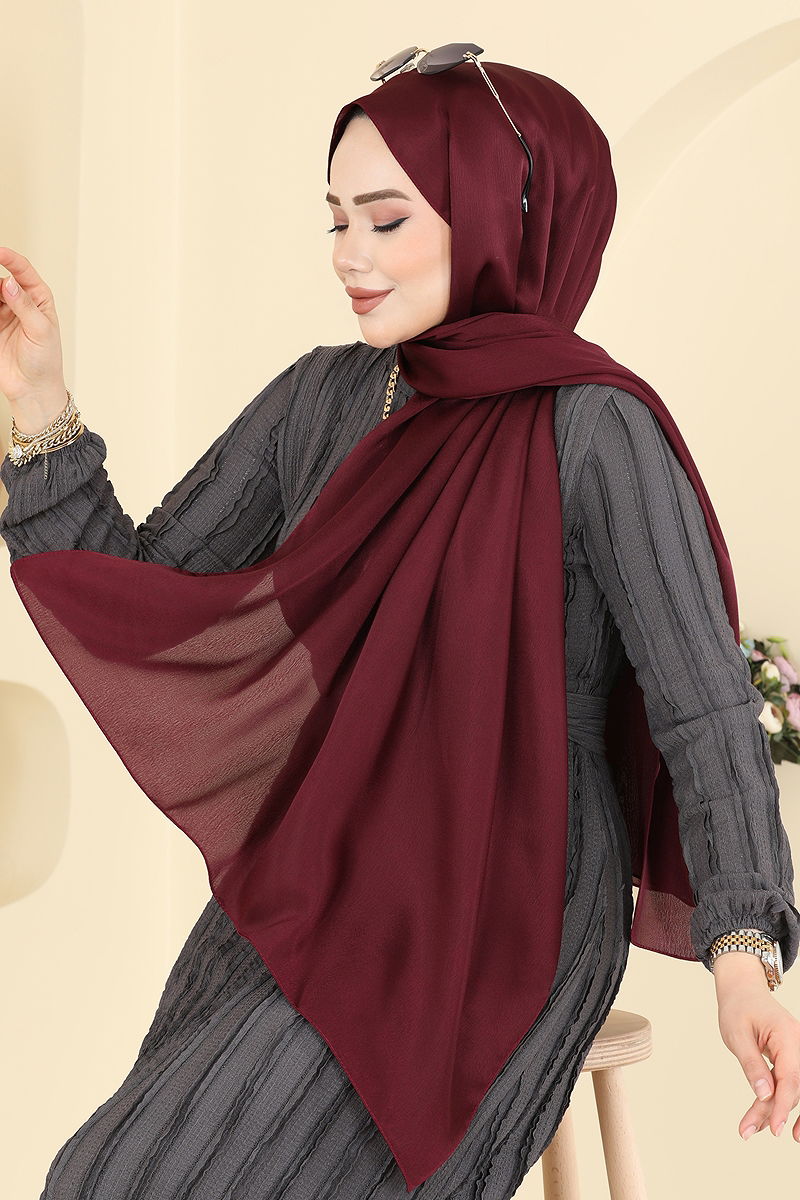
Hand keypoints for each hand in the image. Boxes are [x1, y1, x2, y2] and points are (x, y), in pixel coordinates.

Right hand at [0, 246, 65, 404]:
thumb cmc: (45, 361)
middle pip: (0, 280)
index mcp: (38, 298)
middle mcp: (19, 302)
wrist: (32, 389)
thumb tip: (8, 282)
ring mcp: (3, 313)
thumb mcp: (41, 331)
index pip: (23, 271)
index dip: (10, 258)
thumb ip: (24, 305)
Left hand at [716, 970, 799, 1140]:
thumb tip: (764, 1096)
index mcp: (788, 1036)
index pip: (791, 1078)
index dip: (782, 1106)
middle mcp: (798, 1045)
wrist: (742, 990)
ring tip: (748, 1129)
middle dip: (772, 1113)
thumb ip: (751, 1065)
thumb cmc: (738, 1008)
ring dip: (771, 1111)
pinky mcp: (789, 1059)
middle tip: (746, 1131)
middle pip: (791, 1088)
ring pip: (789, 1090)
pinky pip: (785, 1084)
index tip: (774, 1128)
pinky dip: (773, 1100)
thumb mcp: (737, 1034)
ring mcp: (796, 1052)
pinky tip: (760, 1118)